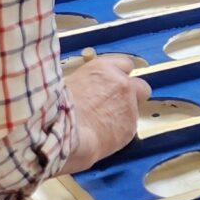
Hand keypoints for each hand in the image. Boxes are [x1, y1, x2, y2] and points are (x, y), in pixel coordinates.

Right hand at [62, 53, 149, 171]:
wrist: (64, 132)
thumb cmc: (57, 109)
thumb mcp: (68, 83)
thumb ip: (87, 83)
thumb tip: (87, 87)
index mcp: (104, 68)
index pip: (125, 63)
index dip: (121, 75)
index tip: (115, 83)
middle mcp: (122, 83)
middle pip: (141, 86)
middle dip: (133, 95)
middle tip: (117, 105)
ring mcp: (129, 105)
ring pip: (134, 110)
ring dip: (123, 116)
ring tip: (102, 125)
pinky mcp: (131, 126)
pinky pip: (129, 128)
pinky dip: (120, 132)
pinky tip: (102, 136)